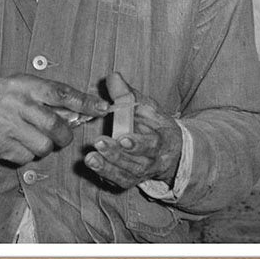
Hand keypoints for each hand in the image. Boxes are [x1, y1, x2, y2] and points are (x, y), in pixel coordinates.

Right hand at [0, 75, 108, 164]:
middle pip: (55, 125)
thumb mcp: (23, 86)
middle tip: (62, 136)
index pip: (61, 93)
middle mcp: (16, 104)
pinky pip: (26, 157)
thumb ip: (48, 96)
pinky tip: (17, 142)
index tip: (102, 108)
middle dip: (64, 135)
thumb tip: (81, 110)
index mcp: (25, 85)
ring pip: (43, 146)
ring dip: (44, 146)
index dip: (84, 102)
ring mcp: (5, 125)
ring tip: (32, 137)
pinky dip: (27, 154)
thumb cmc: (1, 97)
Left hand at [84, 72, 182, 189]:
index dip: (138, 143)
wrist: (169, 151)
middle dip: (117, 155)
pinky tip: (94, 166)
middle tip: (99, 143)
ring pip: (126, 175)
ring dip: (108, 167)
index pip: (152, 145)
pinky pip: (118, 182)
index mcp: (162, 141)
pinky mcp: (130, 180)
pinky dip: (106, 176)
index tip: (122, 138)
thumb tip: (112, 77)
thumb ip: (128, 94)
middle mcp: (154, 162)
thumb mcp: (146, 106)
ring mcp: (141, 174)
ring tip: (90, 158)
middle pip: (137, 163)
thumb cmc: (155, 124)